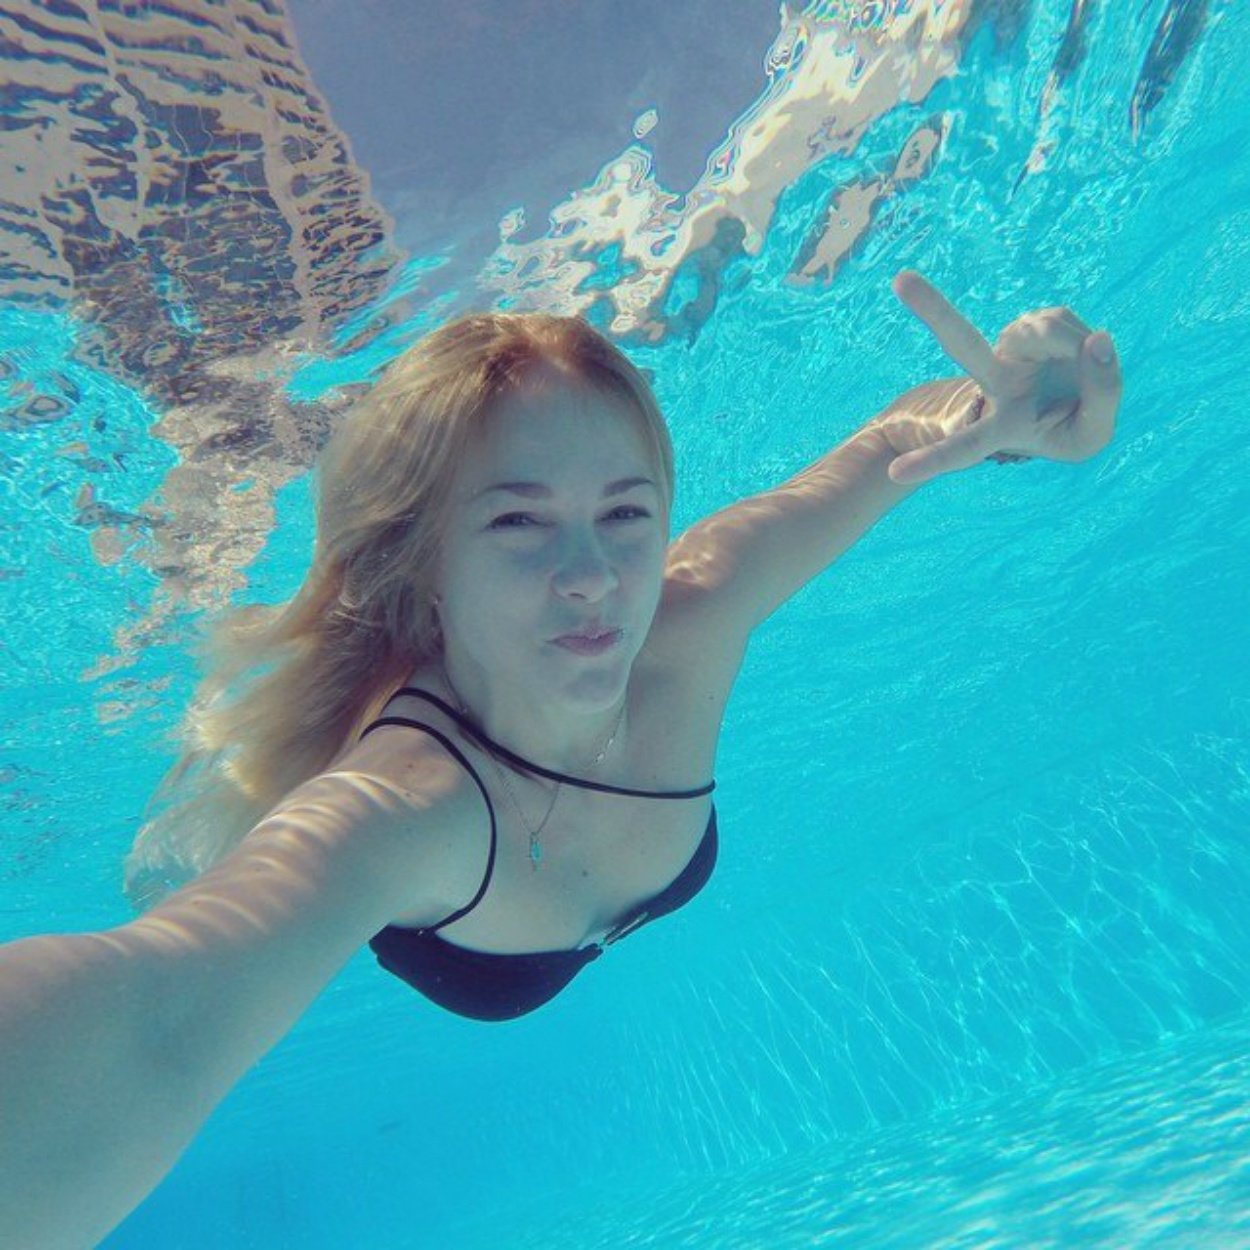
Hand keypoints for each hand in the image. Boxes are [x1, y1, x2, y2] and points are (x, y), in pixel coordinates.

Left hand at [886, 270, 1122, 484]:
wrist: (1073, 404)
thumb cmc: (1069, 429)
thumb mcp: (1092, 434)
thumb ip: (1103, 394)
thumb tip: (1097, 338)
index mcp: (997, 426)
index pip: (964, 446)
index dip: (932, 460)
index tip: (895, 474)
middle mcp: (993, 382)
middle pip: (963, 344)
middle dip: (934, 310)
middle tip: (900, 280)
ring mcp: (1007, 348)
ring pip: (1048, 330)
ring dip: (1076, 347)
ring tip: (1076, 373)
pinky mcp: (1027, 325)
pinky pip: (1064, 321)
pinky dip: (1082, 339)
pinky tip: (1072, 356)